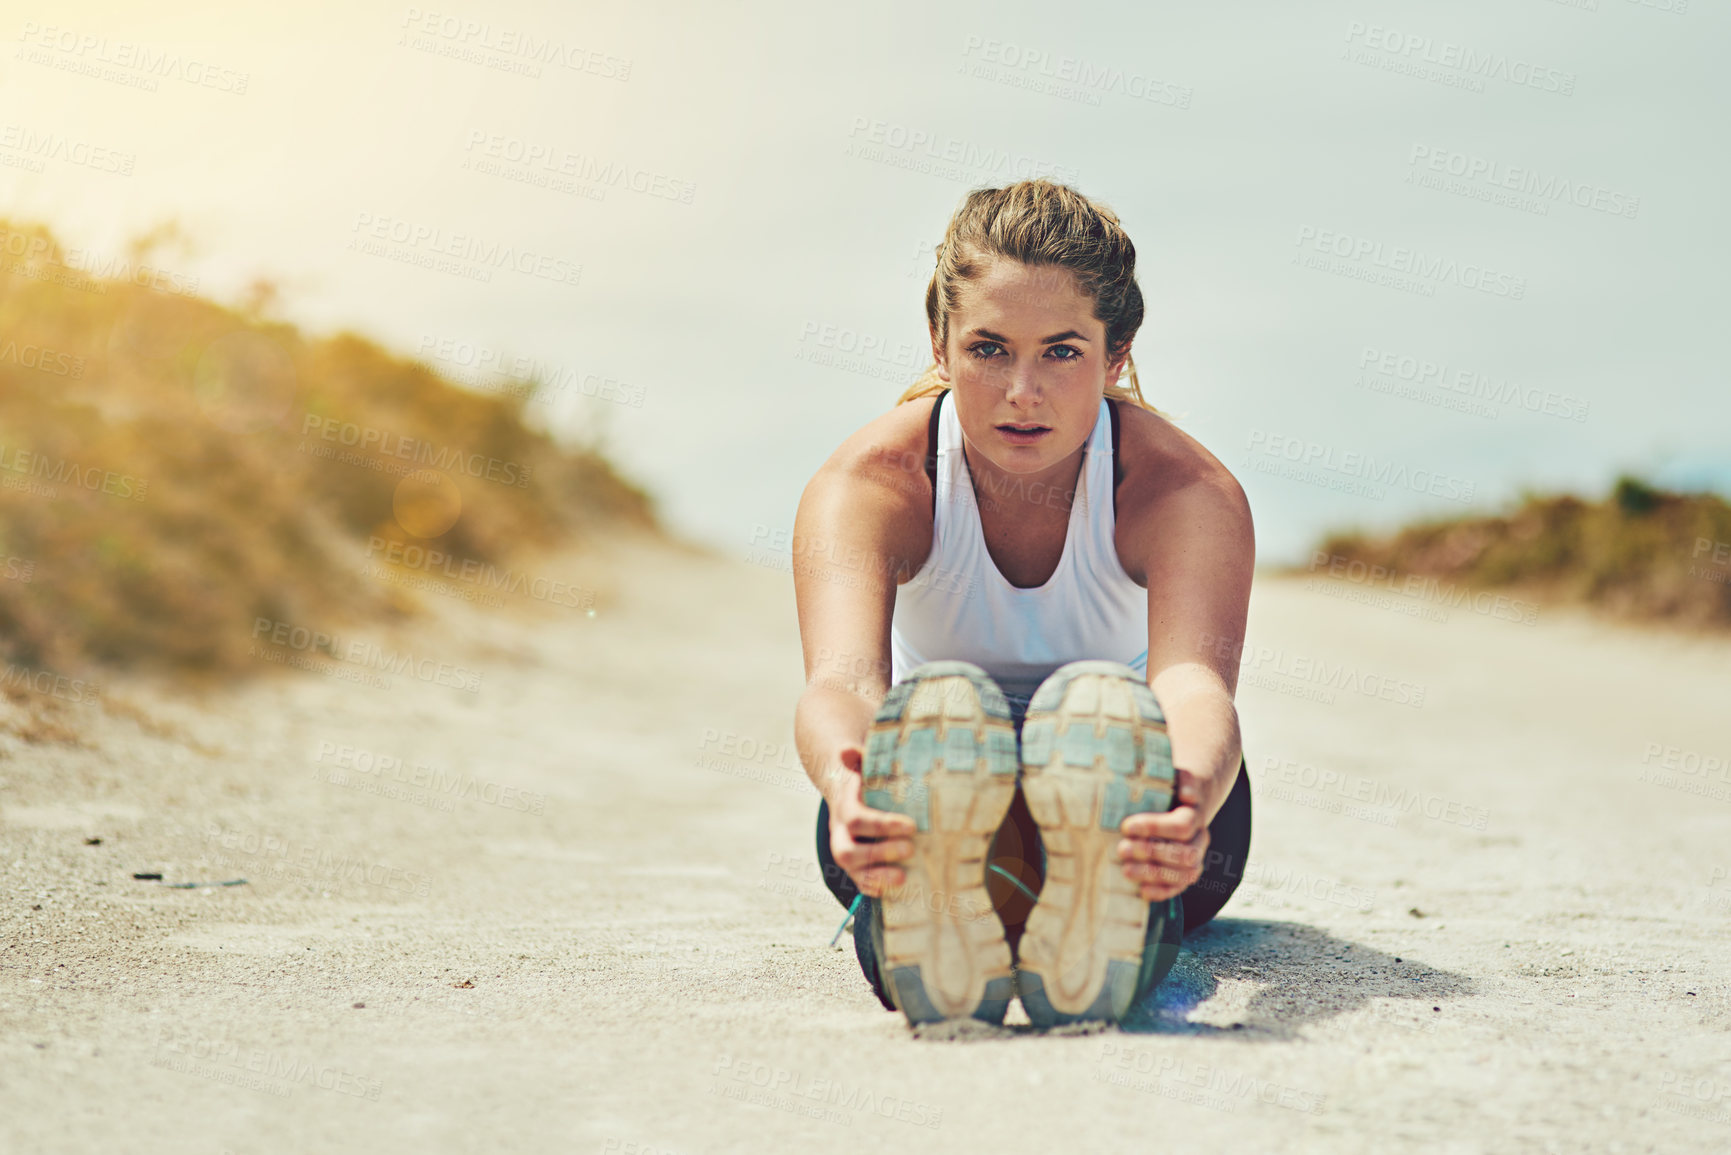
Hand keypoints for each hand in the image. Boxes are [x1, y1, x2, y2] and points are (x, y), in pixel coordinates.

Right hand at [827, 746, 916, 897]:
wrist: (850, 796)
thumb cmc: (866, 781)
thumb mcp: (863, 768)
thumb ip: (859, 758)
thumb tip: (847, 749)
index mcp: (844, 807)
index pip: (857, 819)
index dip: (882, 825)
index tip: (912, 826)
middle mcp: (840, 833)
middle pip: (847, 851)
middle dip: (878, 853)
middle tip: (910, 849)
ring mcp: (846, 852)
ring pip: (851, 870)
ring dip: (877, 875)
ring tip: (904, 876)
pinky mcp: (855, 868)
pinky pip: (859, 883)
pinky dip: (875, 888)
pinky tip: (898, 889)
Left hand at [1116, 770, 1210, 901]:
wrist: (1175, 805)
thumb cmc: (1163, 791)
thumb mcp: (1169, 778)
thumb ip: (1178, 779)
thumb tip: (1187, 795)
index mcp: (1195, 815)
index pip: (1182, 825)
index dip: (1155, 827)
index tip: (1126, 826)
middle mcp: (1200, 840)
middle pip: (1184, 853)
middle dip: (1152, 852)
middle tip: (1121, 849)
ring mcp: (1195, 860)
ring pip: (1184, 874)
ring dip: (1153, 874)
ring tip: (1125, 870)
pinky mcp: (1185, 876)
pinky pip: (1179, 888)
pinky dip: (1162, 892)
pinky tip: (1142, 891)